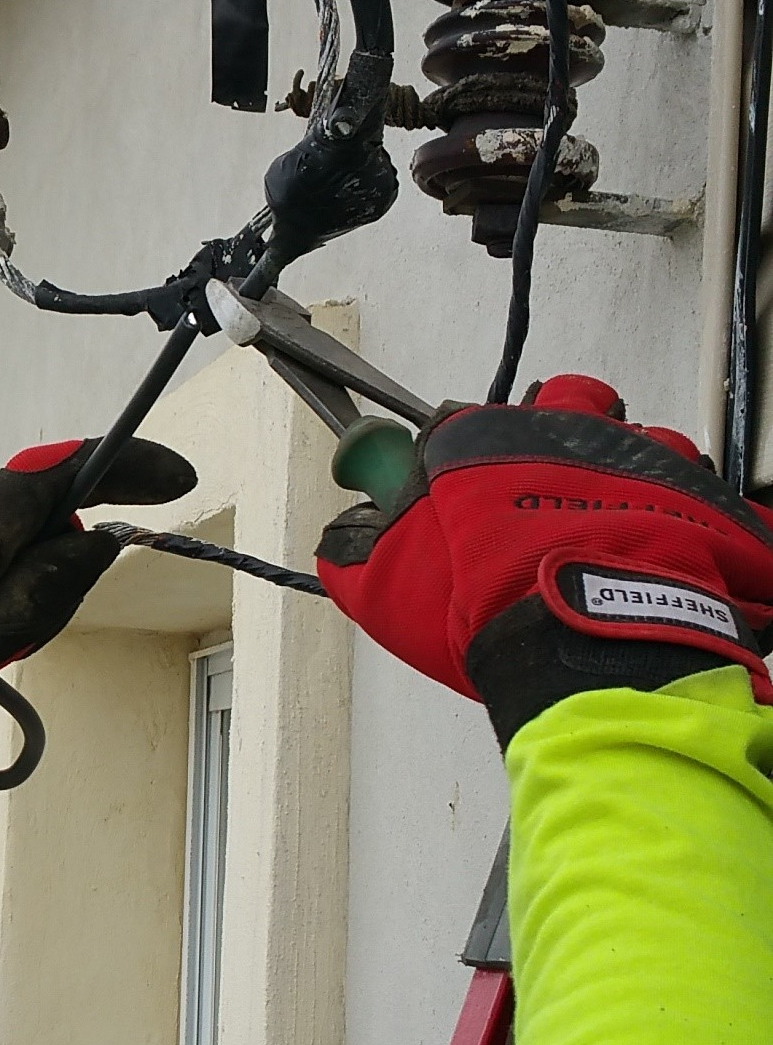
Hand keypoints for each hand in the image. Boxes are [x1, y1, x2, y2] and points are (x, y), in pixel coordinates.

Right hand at [316, 374, 772, 745]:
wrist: (591, 644)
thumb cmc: (484, 607)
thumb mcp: (386, 589)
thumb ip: (355, 555)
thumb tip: (344, 542)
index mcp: (479, 441)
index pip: (454, 423)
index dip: (448, 461)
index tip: (444, 496)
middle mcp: (564, 429)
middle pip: (566, 399)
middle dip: (555, 432)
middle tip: (540, 494)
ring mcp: (639, 457)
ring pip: (638, 439)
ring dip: (622, 470)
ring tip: (605, 526)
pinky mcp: (701, 497)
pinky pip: (698, 494)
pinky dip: (682, 517)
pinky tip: (657, 553)